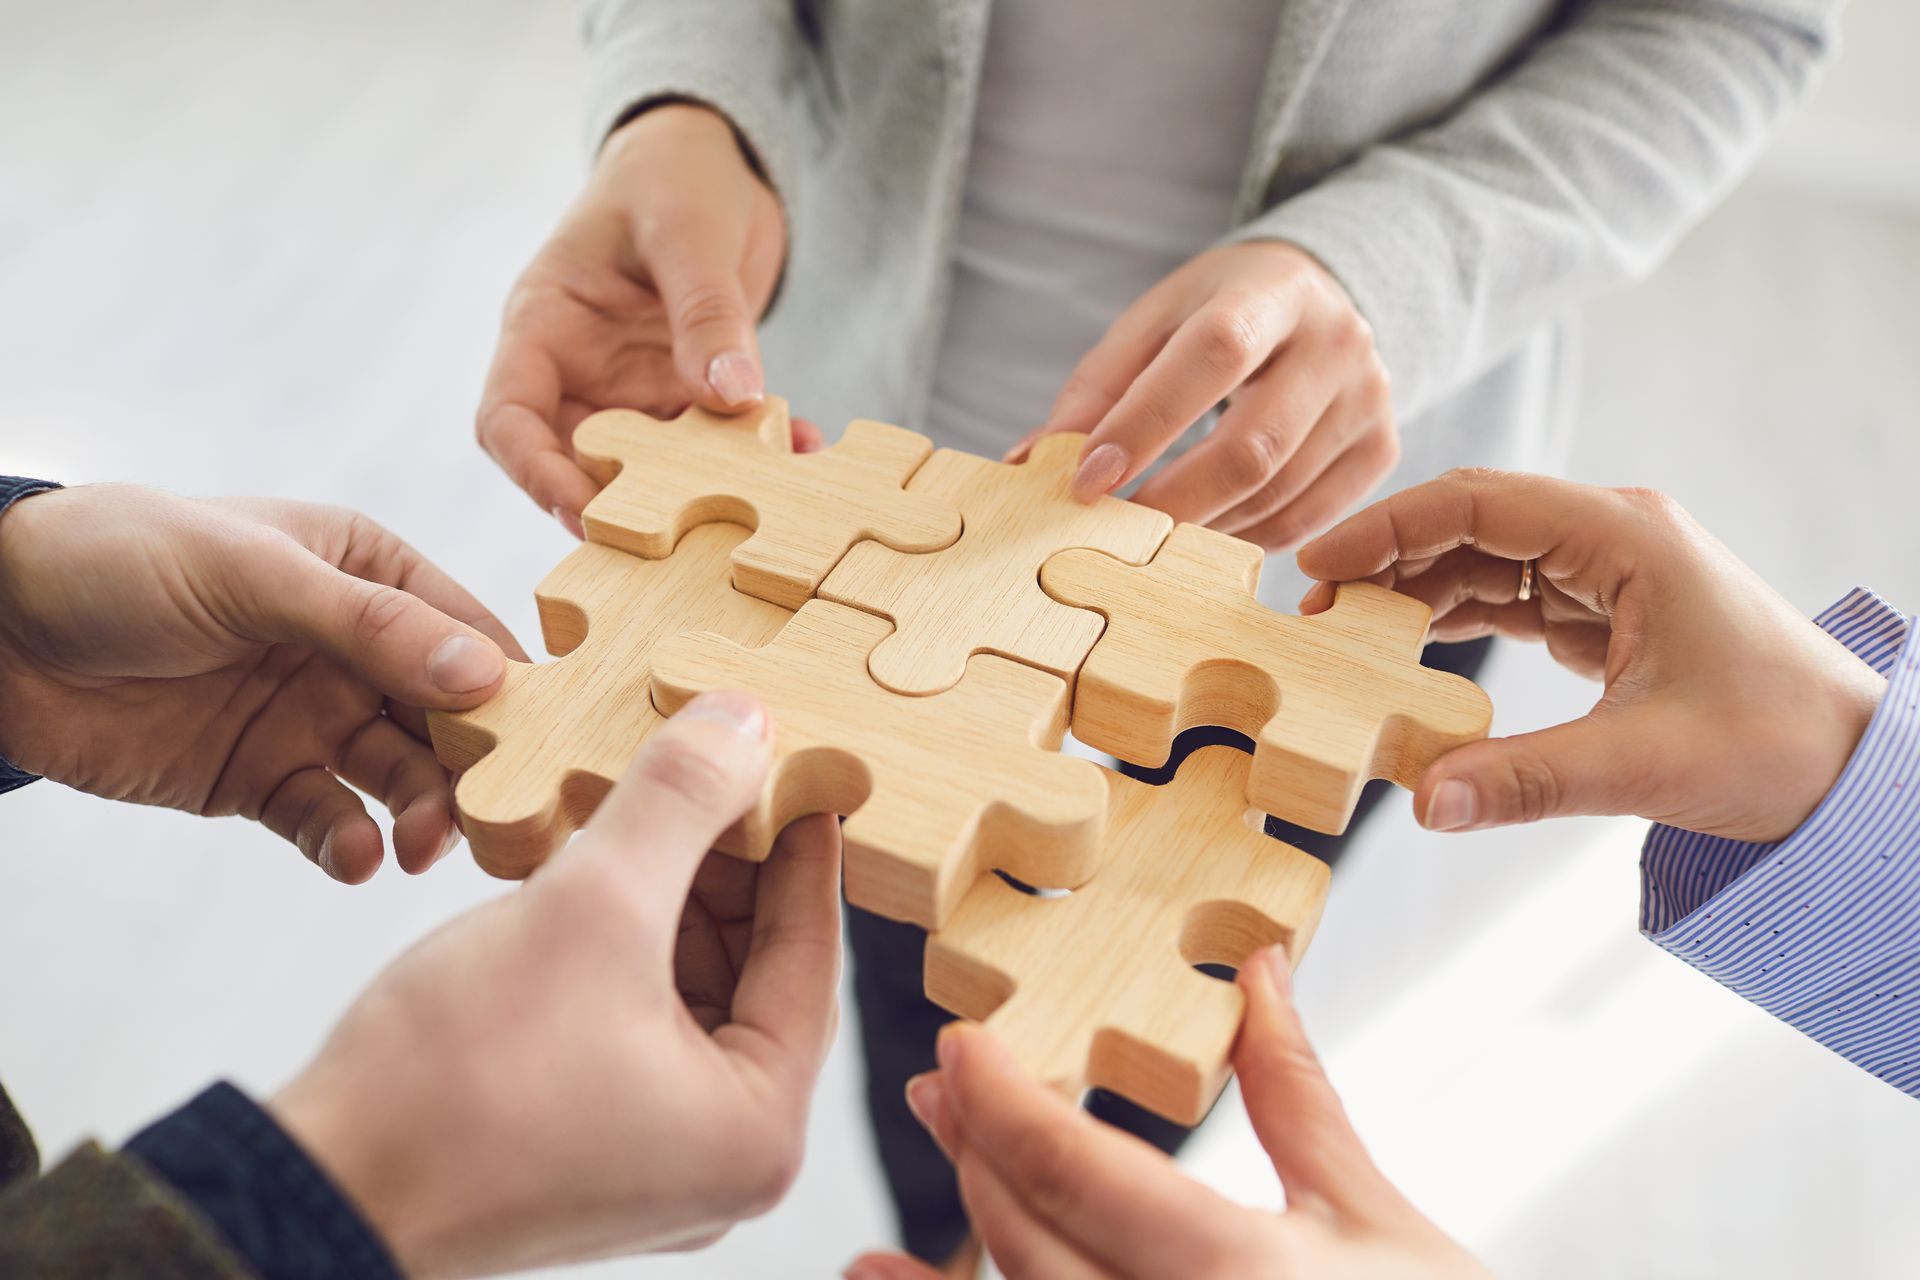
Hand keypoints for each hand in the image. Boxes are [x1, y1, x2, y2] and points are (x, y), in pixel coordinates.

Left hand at [0, 485, 518, 880]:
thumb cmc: (120, 560)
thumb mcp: (252, 574)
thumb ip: (371, 628)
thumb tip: (488, 675)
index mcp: (370, 574)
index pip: (470, 634)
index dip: (517, 690)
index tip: (559, 745)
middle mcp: (356, 649)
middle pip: (448, 718)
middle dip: (479, 767)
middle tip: (498, 818)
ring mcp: (311, 717)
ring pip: (399, 777)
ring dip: (422, 812)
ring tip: (421, 845)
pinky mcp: (262, 780)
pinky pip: (329, 819)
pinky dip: (350, 842)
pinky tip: (356, 855)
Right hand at [271, 693, 842, 1276]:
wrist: (315, 1188)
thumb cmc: (456, 1081)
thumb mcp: (590, 908)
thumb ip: (677, 806)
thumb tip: (744, 725)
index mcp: (760, 1128)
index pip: (812, 953)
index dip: (804, 844)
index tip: (801, 764)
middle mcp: (722, 1157)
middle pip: (756, 971)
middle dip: (729, 865)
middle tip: (717, 767)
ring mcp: (652, 1154)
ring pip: (690, 988)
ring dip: (670, 895)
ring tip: (651, 800)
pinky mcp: (586, 1139)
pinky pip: (635, 1016)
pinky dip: (623, 942)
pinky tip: (594, 867)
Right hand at [478, 102, 816, 535]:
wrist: (715, 158)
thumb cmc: (672, 174)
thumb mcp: (687, 232)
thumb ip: (705, 313)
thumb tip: (731, 397)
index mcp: (543, 325)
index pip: (508, 418)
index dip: (535, 472)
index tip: (584, 510)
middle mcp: (580, 371)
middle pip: (576, 462)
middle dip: (623, 504)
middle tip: (680, 542)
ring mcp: (635, 389)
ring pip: (653, 466)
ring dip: (704, 488)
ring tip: (763, 502)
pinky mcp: (690, 394)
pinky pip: (717, 443)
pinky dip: (759, 455)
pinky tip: (806, 449)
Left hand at [845, 950, 1483, 1279]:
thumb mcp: (1375, 1216)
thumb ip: (1296, 1094)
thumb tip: (1258, 971)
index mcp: (1235, 1271)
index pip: (1074, 1171)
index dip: (1000, 1100)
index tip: (960, 1043)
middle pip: (1026, 1239)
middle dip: (972, 1156)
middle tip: (940, 1089)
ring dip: (953, 1268)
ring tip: (896, 1235)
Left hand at [1015, 241, 1398, 549]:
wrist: (1320, 299)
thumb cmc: (1220, 311)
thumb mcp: (1154, 322)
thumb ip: (1096, 388)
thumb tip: (1032, 461)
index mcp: (1272, 292)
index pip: (1214, 355)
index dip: (1147, 422)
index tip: (1088, 480)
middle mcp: (1336, 342)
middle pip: (1254, 444)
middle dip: (1174, 501)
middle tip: (1112, 533)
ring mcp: (1369, 399)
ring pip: (1278, 492)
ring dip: (1202, 527)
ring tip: (1148, 534)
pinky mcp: (1381, 449)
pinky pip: (1307, 519)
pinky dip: (1244, 538)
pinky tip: (1205, 530)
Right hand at [1296, 469, 1887, 841]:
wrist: (1859, 771)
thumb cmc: (1783, 744)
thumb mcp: (1647, 763)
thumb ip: (1527, 779)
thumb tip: (1424, 802)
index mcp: (1627, 537)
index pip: (1478, 504)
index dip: (1387, 528)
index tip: (1316, 561)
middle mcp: (1615, 537)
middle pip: (1472, 522)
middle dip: (1388, 556)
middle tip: (1312, 606)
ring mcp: (1612, 572)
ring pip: (1487, 558)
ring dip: (1416, 588)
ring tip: (1345, 629)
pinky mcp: (1609, 614)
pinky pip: (1512, 598)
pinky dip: (1456, 617)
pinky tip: (1408, 643)